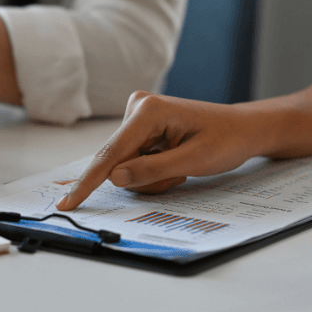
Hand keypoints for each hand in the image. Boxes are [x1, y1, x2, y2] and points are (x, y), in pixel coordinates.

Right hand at [56, 91, 264, 210]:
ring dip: (151, 178)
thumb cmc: (226, 140)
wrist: (244, 129)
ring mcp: (138, 118)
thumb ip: (153, 170)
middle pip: (118, 162)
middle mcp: (138, 108)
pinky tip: (175, 165)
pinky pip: (133, 163)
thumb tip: (115, 178)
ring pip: (125, 167)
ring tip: (180, 170)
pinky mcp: (141, 129)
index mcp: (148, 110)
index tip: (67, 203)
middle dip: (145, 180)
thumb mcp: (193, 161)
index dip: (89, 182)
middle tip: (178, 177)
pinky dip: (153, 172)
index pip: (111, 153)